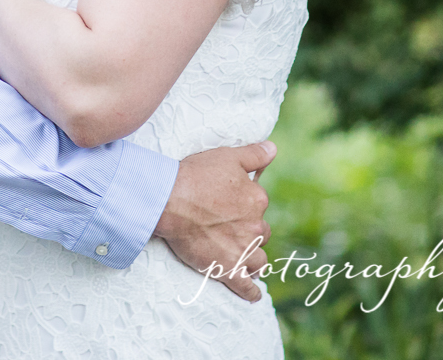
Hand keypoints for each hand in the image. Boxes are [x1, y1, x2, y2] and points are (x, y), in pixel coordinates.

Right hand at [155, 142, 275, 301]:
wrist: (169, 201)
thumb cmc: (196, 176)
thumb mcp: (228, 156)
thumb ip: (255, 154)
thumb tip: (274, 149)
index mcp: (258, 200)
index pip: (260, 206)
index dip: (246, 206)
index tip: (230, 204)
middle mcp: (255, 227)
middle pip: (261, 234)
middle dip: (250, 233)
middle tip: (230, 229)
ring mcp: (242, 251)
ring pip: (259, 260)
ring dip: (253, 259)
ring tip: (243, 259)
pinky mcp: (227, 270)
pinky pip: (246, 287)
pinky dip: (251, 292)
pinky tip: (253, 294)